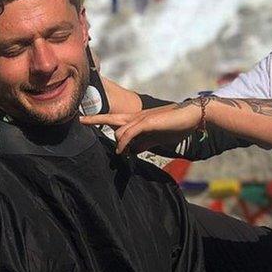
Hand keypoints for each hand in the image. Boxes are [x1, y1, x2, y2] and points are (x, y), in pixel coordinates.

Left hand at [80, 101, 200, 153]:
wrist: (191, 117)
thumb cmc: (175, 126)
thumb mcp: (156, 138)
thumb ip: (144, 143)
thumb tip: (132, 151)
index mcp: (138, 120)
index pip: (116, 119)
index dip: (101, 119)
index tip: (86, 120)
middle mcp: (136, 117)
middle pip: (111, 117)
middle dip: (95, 119)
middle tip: (81, 120)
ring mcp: (141, 119)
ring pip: (120, 130)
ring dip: (117, 143)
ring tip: (119, 154)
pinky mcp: (147, 122)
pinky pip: (130, 133)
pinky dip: (124, 143)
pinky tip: (123, 151)